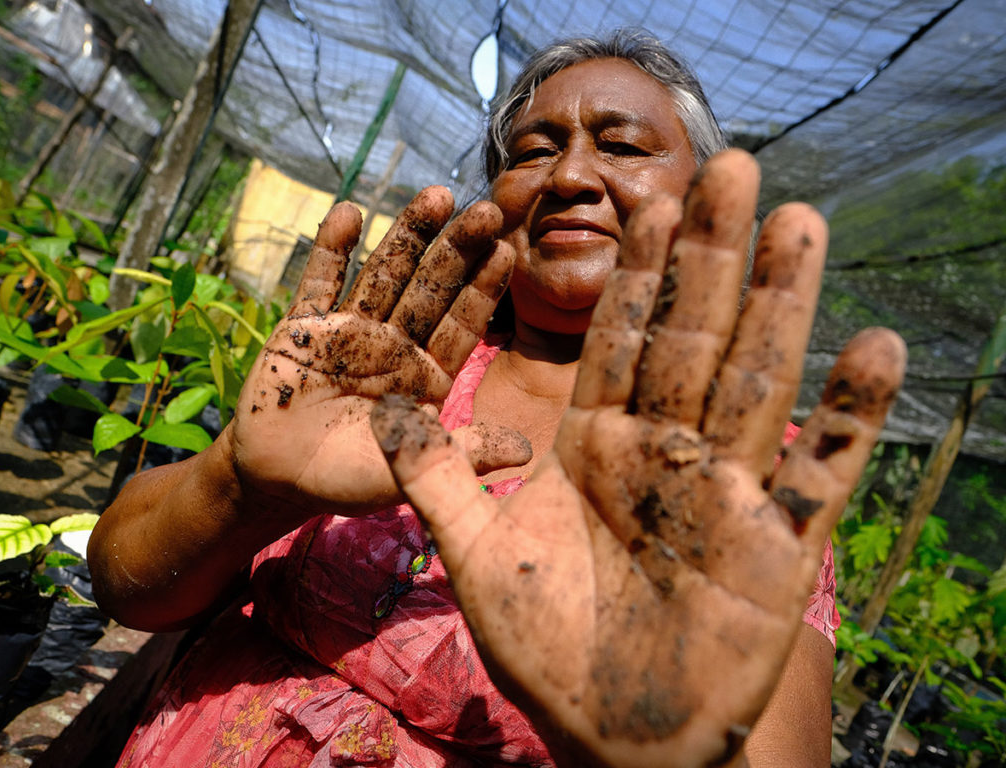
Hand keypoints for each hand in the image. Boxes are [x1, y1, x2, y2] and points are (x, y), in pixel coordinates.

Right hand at [230, 186, 530, 517]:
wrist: (276, 480)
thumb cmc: (348, 480)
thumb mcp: (411, 469)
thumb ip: (464, 453)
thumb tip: (528, 450)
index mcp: (426, 375)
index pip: (462, 323)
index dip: (484, 288)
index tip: (508, 249)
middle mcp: (395, 344)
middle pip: (431, 288)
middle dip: (457, 250)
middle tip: (487, 209)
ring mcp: (349, 331)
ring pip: (383, 274)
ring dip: (407, 235)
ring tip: (435, 194)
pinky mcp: (302, 328)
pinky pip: (318, 284)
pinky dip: (330, 251)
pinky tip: (348, 212)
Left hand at [370, 151, 905, 766]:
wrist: (611, 731)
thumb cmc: (544, 648)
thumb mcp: (473, 554)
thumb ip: (434, 476)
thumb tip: (379, 406)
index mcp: (595, 444)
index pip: (619, 340)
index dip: (635, 273)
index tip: (646, 201)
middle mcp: (665, 451)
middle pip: (694, 338)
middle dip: (712, 257)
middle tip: (734, 169)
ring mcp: (726, 490)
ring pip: (758, 381)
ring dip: (782, 305)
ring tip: (802, 224)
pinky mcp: (778, 544)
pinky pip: (820, 473)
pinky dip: (850, 418)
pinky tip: (877, 350)